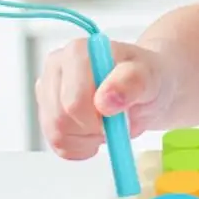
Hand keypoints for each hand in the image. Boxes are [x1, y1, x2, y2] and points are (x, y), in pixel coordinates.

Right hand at [35, 38, 172, 159]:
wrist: (149, 87)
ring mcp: (48, 89)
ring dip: (88, 139)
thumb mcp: (151, 78)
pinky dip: (81, 147)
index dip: (98, 119)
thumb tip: (104, 101)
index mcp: (79, 51)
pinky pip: (57, 144)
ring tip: (109, 124)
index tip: (120, 114)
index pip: (74, 102)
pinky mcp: (48, 110)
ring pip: (56, 134)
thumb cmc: (150, 78)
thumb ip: (131, 83)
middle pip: (61, 119)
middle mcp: (57, 66)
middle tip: (117, 121)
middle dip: (93, 129)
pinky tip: (96, 133)